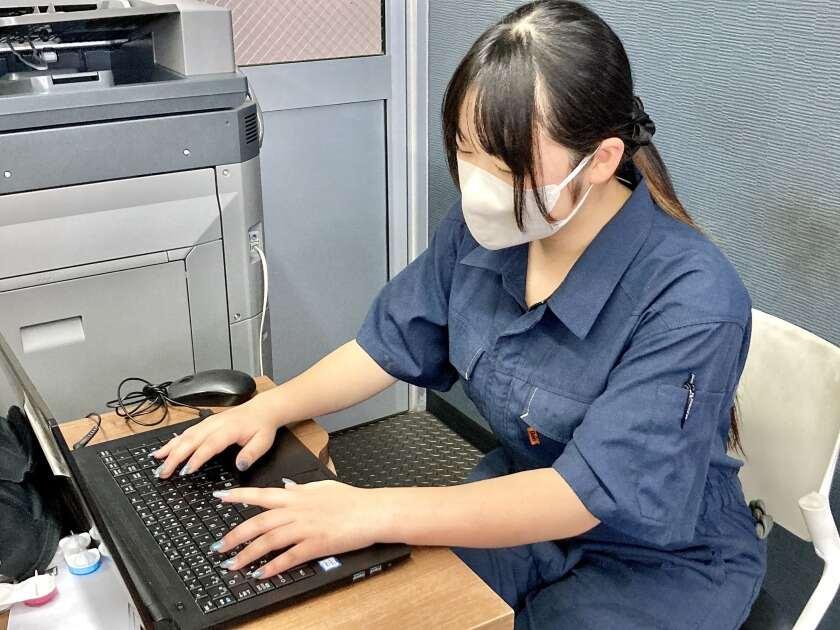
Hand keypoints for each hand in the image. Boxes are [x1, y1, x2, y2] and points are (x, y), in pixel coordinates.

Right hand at [151, 403, 277, 477]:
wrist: (263, 409)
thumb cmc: (262, 426)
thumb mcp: (263, 441)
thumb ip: (251, 454)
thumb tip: (240, 465)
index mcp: (229, 429)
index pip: (210, 445)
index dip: (197, 458)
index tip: (185, 471)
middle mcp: (215, 424)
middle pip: (191, 440)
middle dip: (175, 457)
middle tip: (163, 472)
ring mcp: (209, 422)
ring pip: (185, 435)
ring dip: (170, 448)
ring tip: (156, 461)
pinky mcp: (206, 423)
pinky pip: (187, 432)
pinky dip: (173, 441)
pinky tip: (164, 449)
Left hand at [210, 480, 386, 578]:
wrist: (372, 511)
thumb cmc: (352, 500)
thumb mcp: (323, 487)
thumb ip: (301, 489)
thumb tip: (285, 487)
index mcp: (297, 496)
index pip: (261, 494)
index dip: (238, 496)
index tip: (219, 497)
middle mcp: (297, 511)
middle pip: (258, 522)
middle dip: (234, 535)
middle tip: (218, 547)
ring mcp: (306, 528)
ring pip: (269, 541)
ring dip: (248, 554)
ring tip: (233, 565)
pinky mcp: (317, 545)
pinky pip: (289, 557)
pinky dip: (273, 566)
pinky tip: (261, 573)